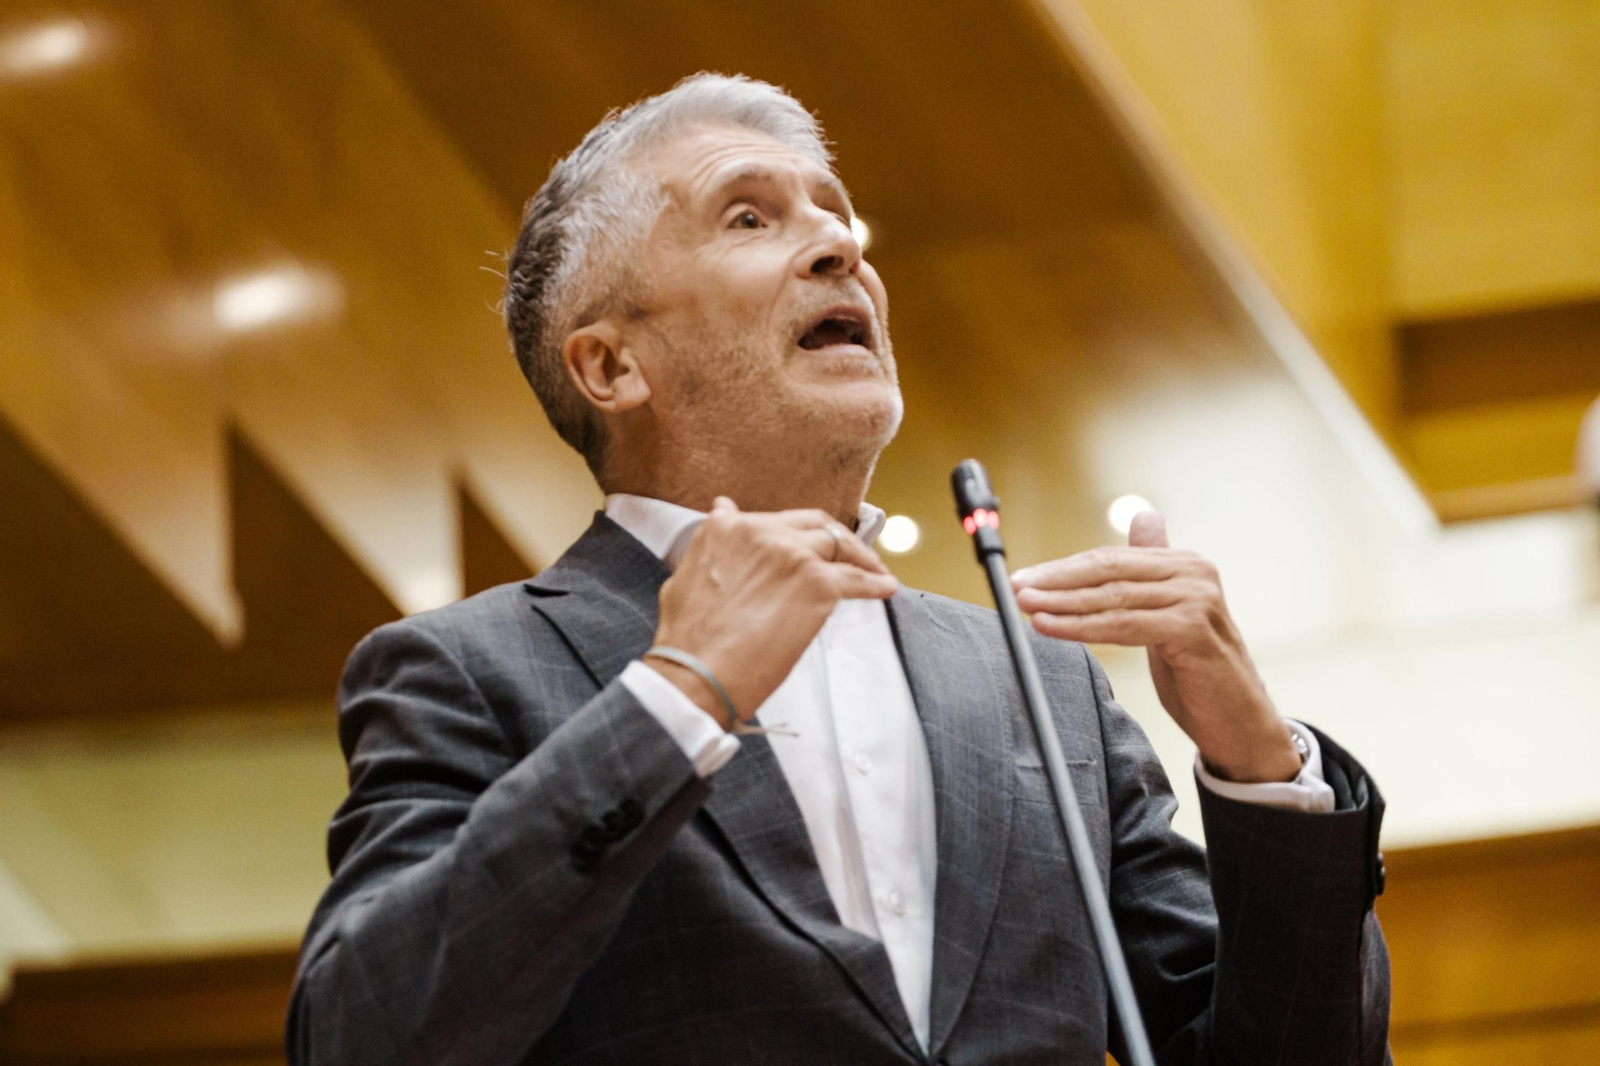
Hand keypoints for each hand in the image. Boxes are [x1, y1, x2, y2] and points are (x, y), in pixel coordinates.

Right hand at [651, 497, 899, 728]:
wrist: (698, 675)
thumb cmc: (688, 641)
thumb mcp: (684, 577)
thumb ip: (712, 541)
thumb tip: (722, 508)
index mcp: (726, 528)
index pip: (776, 521)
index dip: (796, 534)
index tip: (808, 544)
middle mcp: (761, 532)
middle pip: (814, 525)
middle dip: (835, 538)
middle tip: (850, 554)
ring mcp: (792, 556)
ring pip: (839, 545)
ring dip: (861, 558)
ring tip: (873, 572)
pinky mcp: (818, 584)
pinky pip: (857, 580)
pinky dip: (875, 584)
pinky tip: (884, 589)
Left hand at [1010, 511, 1300, 782]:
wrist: (1241, 722)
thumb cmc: (1199, 670)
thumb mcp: (1169, 614)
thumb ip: (1153, 572)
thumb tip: (1144, 518)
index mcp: (1186, 564)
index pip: (1111, 559)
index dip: (1064, 568)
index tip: (1025, 577)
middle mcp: (1195, 573)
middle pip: (1108, 570)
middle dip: (1055, 580)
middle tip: (1015, 588)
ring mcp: (1196, 599)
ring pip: (1111, 597)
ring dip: (1061, 602)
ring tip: (1026, 607)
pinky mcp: (1192, 629)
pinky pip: (1122, 626)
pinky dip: (1080, 627)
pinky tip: (1050, 627)